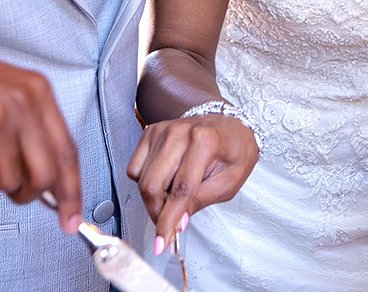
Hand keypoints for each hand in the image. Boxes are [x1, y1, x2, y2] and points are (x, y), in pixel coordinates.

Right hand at [0, 40, 82, 232]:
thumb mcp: (7, 93)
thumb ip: (31, 131)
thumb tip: (49, 179)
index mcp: (37, 91)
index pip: (67, 150)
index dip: (72, 190)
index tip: (71, 216)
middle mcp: (23, 102)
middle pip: (45, 175)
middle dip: (27, 193)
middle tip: (10, 188)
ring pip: (9, 183)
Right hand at [127, 113, 258, 252]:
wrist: (229, 126)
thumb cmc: (233, 152)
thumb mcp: (229, 183)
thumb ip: (200, 201)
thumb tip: (176, 224)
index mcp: (204, 142)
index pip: (180, 190)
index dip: (169, 221)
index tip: (163, 242)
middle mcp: (180, 132)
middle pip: (152, 186)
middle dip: (157, 213)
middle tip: (168, 225)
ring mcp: (163, 130)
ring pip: (141, 180)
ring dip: (154, 199)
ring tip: (174, 197)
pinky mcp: (151, 132)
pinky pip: (134, 168)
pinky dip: (144, 181)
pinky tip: (165, 178)